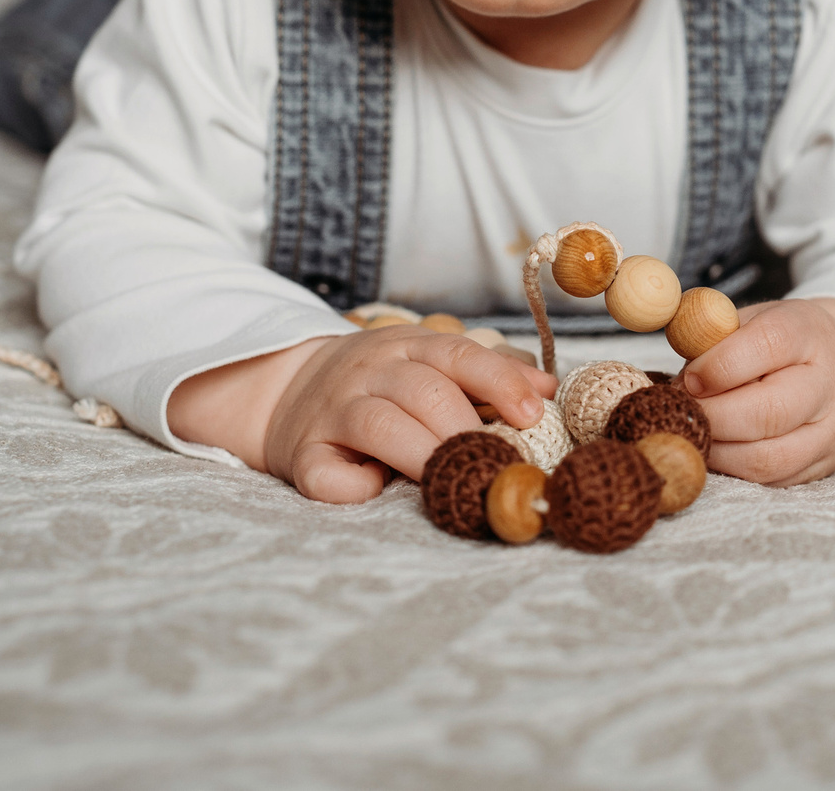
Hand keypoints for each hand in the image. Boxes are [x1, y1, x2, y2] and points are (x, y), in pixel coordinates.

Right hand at [168, 326, 553, 504]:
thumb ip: (487, 374)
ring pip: (378, 425)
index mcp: (407, 346)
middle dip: (465, 429)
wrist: (285, 389)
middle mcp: (368, 371)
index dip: (499, 383)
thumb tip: (549, 390)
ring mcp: (332, 411)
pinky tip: (376, 489)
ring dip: (422, 455)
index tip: (533, 415)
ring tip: (453, 480)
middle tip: (497, 464)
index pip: (458, 355)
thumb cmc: (381, 383)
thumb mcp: (429, 362)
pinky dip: (353, 487)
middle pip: (424, 393)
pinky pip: (325, 473)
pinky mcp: (301, 454)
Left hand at [678, 297, 834, 485]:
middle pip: (770, 412)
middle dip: (713, 418)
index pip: (769, 345)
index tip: (689, 378)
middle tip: (682, 413)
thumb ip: (712, 337)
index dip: (721, 365)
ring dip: (719, 452)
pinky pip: (769, 481)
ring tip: (695, 434)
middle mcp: (826, 384)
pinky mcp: (821, 467)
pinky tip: (716, 450)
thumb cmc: (782, 344)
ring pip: (768, 458)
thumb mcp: (751, 322)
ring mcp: (829, 432)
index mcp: (807, 334)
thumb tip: (677, 373)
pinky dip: (733, 470)